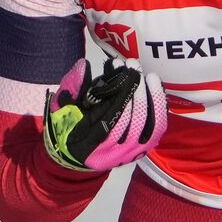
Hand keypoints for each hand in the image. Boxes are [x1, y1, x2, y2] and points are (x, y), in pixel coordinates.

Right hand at [44, 57, 167, 171]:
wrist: (77, 154)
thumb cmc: (69, 126)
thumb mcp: (62, 108)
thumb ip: (71, 87)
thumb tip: (84, 66)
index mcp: (87, 146)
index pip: (108, 120)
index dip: (119, 95)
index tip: (123, 71)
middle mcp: (110, 155)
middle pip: (130, 123)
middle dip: (135, 92)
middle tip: (135, 67)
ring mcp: (128, 155)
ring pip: (146, 126)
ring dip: (149, 98)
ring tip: (147, 76)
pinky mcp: (141, 150)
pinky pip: (157, 129)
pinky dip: (159, 107)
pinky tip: (155, 88)